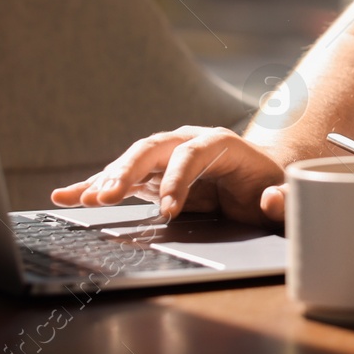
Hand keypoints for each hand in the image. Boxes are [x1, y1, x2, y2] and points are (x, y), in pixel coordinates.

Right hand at [50, 126, 287, 224]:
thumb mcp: (288, 192)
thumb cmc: (273, 184)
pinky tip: (66, 196)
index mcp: (221, 143)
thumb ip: (286, 198)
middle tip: (107, 198)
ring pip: (131, 162)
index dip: (178, 180)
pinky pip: (120, 179)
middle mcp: (188, 142)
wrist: (262, 174)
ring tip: (79, 199)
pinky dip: (94, 186)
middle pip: (153, 148)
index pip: (192, 154)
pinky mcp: (152, 175)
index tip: (169, 211)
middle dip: (128, 171)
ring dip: (105, 179)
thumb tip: (270, 198)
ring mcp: (167, 156)